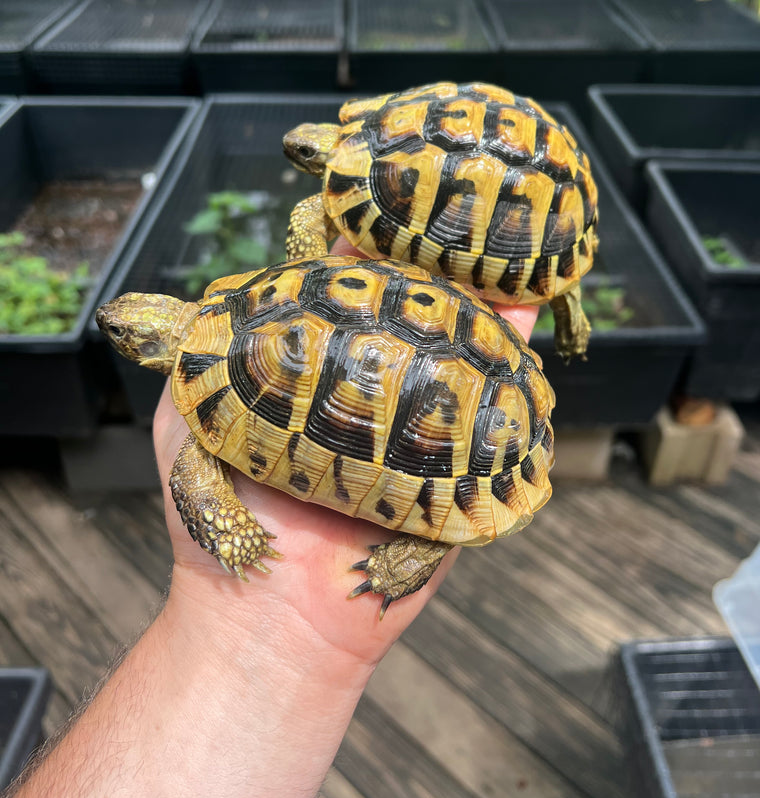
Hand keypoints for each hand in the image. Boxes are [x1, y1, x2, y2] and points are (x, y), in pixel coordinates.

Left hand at [156, 236, 538, 667]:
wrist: (276, 613)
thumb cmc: (224, 514)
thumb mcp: (194, 413)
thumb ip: (210, 344)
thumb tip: (249, 276)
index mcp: (313, 364)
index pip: (342, 282)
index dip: (360, 237)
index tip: (379, 184)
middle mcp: (370, 380)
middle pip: (407, 299)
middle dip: (426, 249)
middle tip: (449, 193)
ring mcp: (419, 413)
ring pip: (455, 333)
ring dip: (473, 285)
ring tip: (493, 225)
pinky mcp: (461, 454)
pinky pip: (496, 394)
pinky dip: (514, 344)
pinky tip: (526, 293)